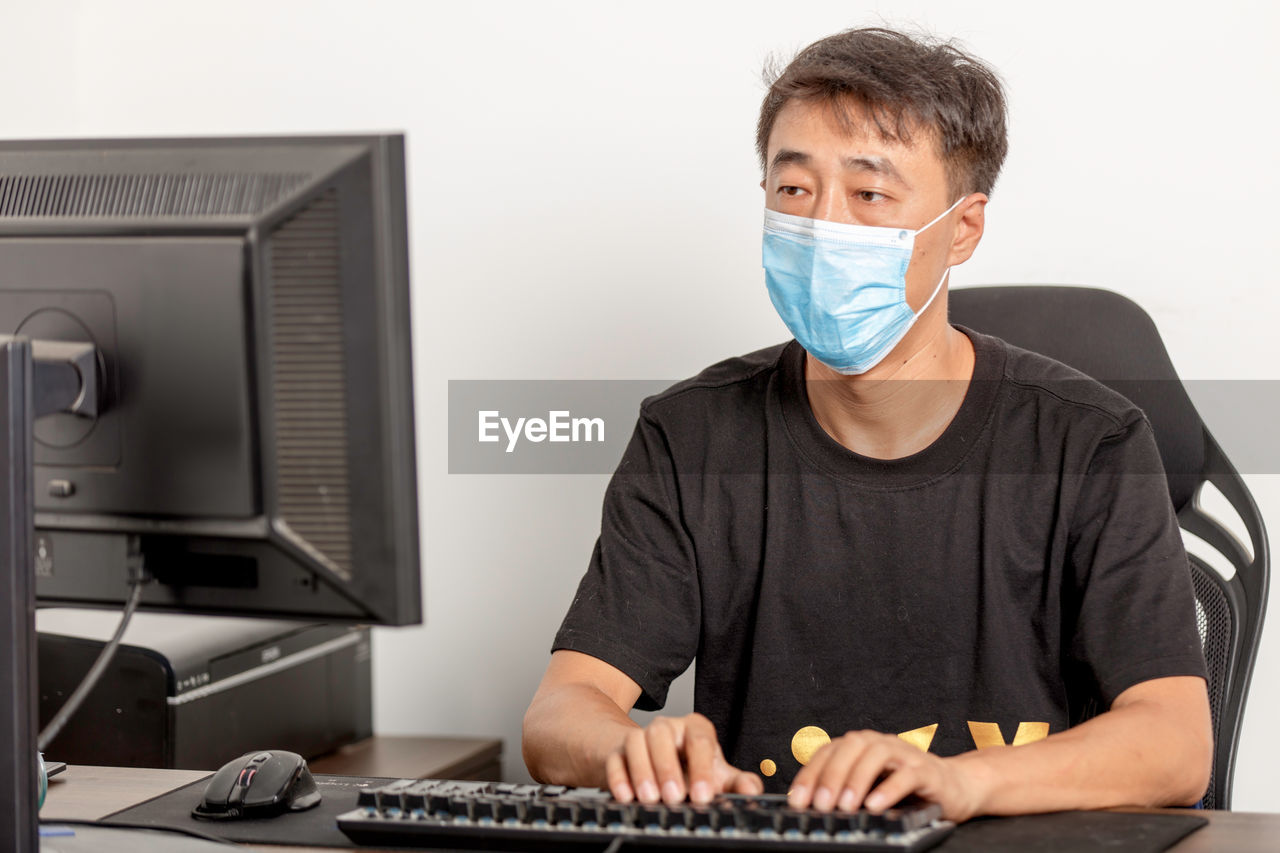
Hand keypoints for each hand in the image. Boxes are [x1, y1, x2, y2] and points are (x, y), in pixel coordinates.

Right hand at [604, 713, 762, 805]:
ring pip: (636, 741)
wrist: (657, 764)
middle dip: (668, 768)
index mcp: (695, 728)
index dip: (702, 767)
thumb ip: (736, 783)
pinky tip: (625, 796)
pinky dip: (618, 777)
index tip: (703, 795)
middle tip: (674, 797)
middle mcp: (667, 727)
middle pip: (663, 735)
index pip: (700, 740)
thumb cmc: (691, 769)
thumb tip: (752, 789)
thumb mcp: (716, 775)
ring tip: (650, 798)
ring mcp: (640, 735)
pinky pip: (615, 757)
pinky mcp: (618, 750)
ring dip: (642, 771)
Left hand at [787, 730, 983, 821]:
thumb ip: (844, 790)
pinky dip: (889, 789)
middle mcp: (880, 743)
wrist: (954, 786)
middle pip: (850, 747)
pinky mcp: (927, 771)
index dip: (810, 774)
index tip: (798, 801)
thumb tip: (810, 807)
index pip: (828, 752)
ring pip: (877, 755)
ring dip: (858, 780)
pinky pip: (907, 775)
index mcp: (860, 746)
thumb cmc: (905, 788)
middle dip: (832, 776)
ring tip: (846, 806)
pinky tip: (875, 805)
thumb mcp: (869, 787)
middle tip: (820, 805)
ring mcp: (904, 754)